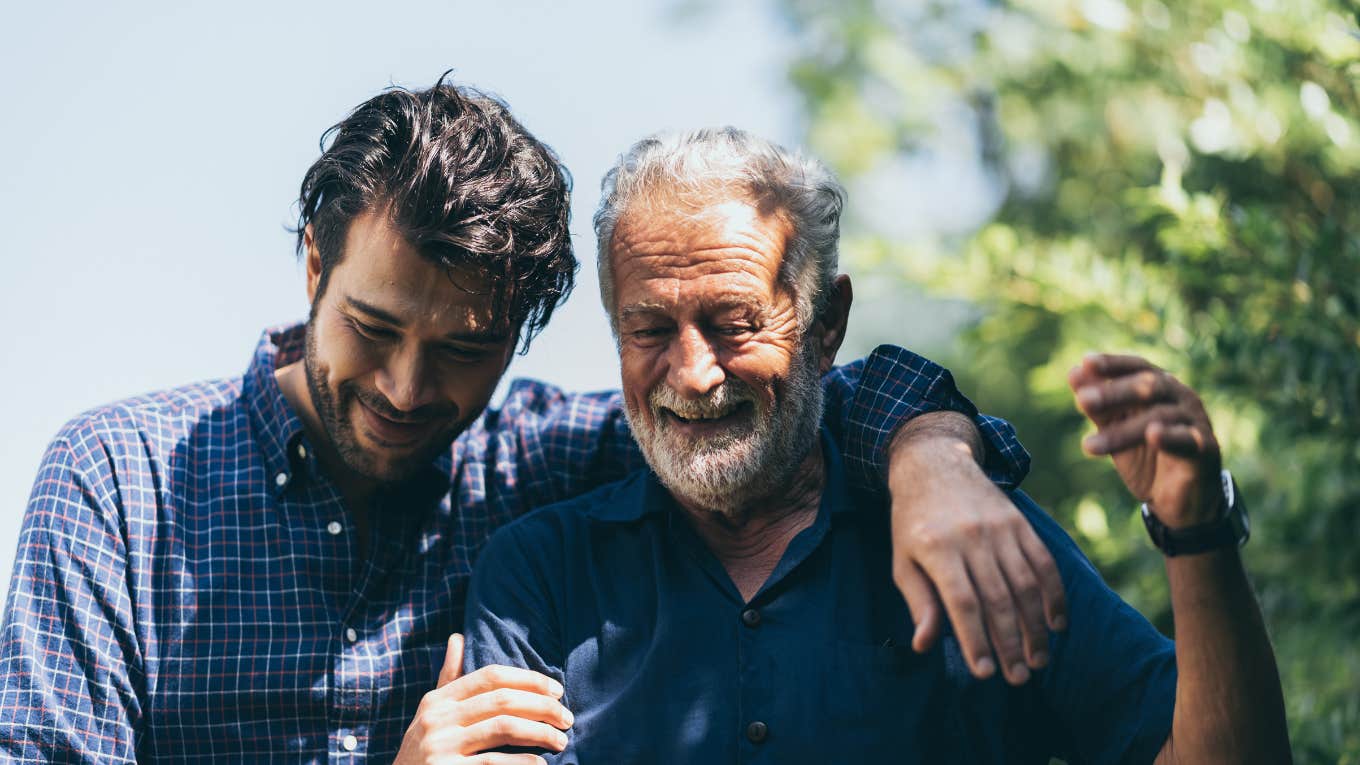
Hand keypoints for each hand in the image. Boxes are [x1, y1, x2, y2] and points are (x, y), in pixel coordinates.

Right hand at [393, 634, 572, 764]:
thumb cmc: (423, 751)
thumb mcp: (430, 714)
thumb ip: (448, 678)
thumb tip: (457, 638)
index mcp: (437, 700)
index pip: (491, 676)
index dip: (529, 679)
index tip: (557, 689)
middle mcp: (437, 719)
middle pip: (503, 700)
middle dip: (543, 707)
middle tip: (567, 718)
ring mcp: (440, 747)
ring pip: (504, 728)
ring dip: (541, 733)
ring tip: (561, 742)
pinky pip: (494, 764)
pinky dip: (524, 763)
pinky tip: (540, 764)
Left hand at [888, 423, 1066, 686]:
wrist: (935, 464)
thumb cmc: (913, 522)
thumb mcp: (903, 560)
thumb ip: (919, 602)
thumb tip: (924, 645)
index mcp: (937, 548)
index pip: (962, 602)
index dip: (976, 640)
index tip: (985, 673)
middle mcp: (971, 537)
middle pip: (998, 599)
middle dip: (1010, 644)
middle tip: (1018, 678)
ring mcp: (1000, 529)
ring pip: (1026, 585)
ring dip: (1036, 627)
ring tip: (1038, 661)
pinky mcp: (1020, 523)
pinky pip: (1044, 563)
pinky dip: (1054, 595)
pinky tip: (1056, 624)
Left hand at [1069, 353, 1221, 527]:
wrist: (1180, 500)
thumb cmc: (1146, 457)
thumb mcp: (1116, 430)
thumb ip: (1099, 407)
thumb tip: (1073, 373)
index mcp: (1161, 387)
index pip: (1138, 367)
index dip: (1113, 364)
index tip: (1086, 362)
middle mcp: (1181, 397)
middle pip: (1149, 385)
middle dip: (1113, 393)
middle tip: (1082, 400)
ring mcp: (1196, 421)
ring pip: (1160, 416)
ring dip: (1122, 430)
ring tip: (1089, 446)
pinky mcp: (1206, 449)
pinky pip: (1188, 439)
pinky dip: (1169, 436)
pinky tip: (1152, 435)